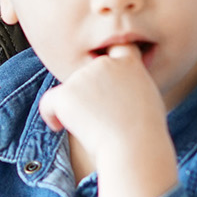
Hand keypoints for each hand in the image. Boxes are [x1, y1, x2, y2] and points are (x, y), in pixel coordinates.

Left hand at [39, 47, 179, 196]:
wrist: (134, 148)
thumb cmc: (144, 135)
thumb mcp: (147, 102)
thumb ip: (130, 88)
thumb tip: (113, 93)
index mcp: (129, 63)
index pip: (116, 49)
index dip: (109, 59)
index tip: (105, 77)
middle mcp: (105, 64)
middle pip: (88, 75)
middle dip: (88, 93)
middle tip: (101, 120)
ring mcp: (84, 77)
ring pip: (70, 92)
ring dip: (75, 108)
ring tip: (93, 128)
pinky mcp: (66, 93)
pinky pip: (48, 102)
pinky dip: (51, 115)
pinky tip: (60, 127)